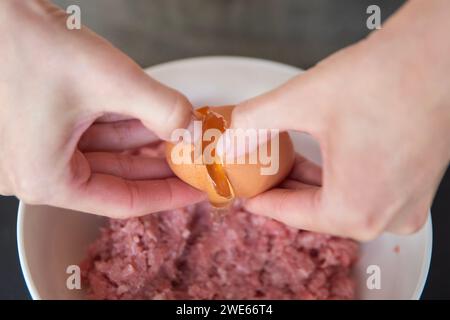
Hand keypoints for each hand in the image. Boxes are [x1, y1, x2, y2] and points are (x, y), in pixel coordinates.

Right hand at [0, 0, 204, 216]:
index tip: (197, 189)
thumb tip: (193, 131)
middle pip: (116, 179)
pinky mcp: (40, 128)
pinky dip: (123, 126)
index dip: (167, 195)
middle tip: (194, 161)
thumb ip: (163, 109)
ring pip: (106, 155)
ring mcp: (36, 150)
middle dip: (159, 166)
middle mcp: (37, 171)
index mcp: (45, 179)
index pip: (122, 201)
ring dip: (144, 142)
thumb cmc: (29, 41)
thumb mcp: (111, 80)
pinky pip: (91, 136)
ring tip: (181, 136)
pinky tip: (154, 120)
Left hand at [230, 0, 449, 240]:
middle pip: (317, 211)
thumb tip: (228, 138)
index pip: (291, 214)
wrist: (438, 54)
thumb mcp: (301, 101)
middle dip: (285, 191)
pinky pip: (366, 193)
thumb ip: (254, 123)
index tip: (245, 195)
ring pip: (342, 203)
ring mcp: (406, 205)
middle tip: (260, 176)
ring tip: (285, 165)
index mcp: (355, 208)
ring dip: (311, 184)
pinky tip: (321, 160)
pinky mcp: (417, 187)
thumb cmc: (384, 78)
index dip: (262, 202)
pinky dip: (339, 180)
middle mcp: (385, 217)